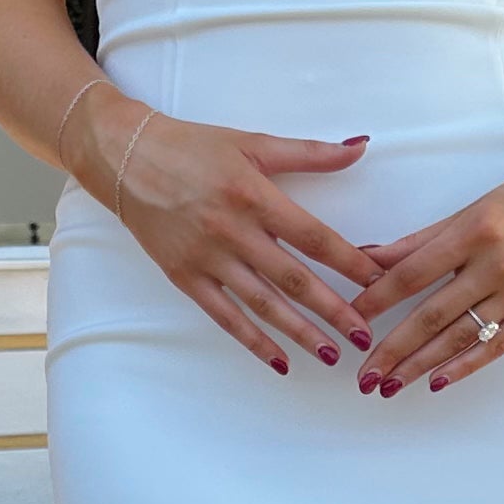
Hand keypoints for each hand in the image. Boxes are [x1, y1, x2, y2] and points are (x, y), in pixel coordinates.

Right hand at [90, 102, 385, 372]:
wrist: (125, 158)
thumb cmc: (193, 147)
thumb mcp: (252, 142)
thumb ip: (309, 153)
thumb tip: (359, 147)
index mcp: (254, 195)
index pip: (313, 236)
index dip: (349, 262)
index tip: (378, 282)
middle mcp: (232, 231)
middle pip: (293, 279)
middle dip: (333, 310)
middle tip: (364, 335)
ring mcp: (207, 258)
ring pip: (262, 304)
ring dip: (299, 333)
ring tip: (331, 354)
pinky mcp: (184, 277)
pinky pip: (225, 317)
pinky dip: (253, 341)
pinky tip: (280, 361)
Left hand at [356, 133, 503, 394]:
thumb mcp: (475, 207)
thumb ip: (422, 240)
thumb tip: (370, 259)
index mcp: (477, 228)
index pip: (413, 272)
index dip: (377, 300)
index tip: (351, 320)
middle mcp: (500, 261)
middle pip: (433, 314)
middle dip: (393, 349)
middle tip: (364, 376)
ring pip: (463, 336)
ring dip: (422, 365)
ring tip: (390, 385)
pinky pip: (499, 345)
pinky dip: (465, 366)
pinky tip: (437, 381)